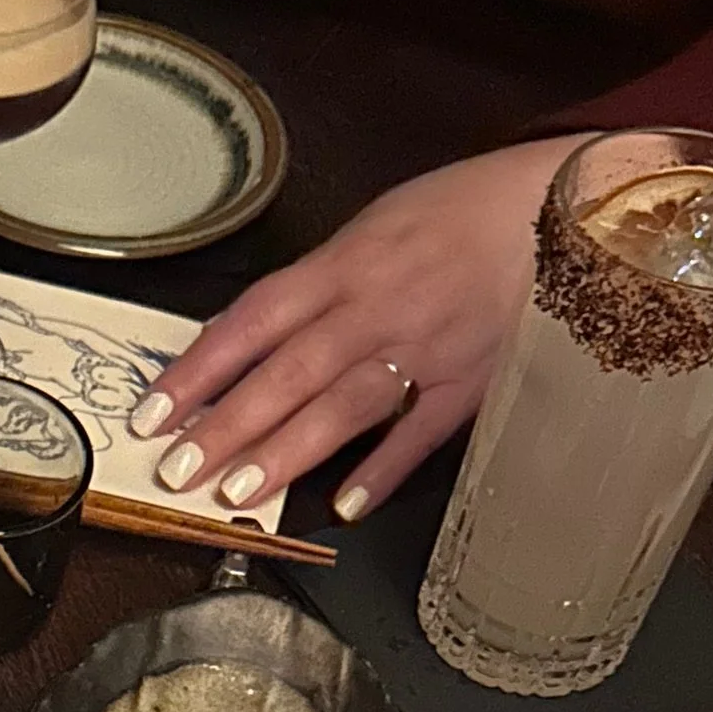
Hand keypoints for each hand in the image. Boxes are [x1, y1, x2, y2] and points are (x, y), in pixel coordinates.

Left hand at [128, 138, 582, 521]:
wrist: (560, 207)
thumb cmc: (460, 213)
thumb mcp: (373, 226)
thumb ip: (315, 286)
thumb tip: (251, 341)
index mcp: (345, 264)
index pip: (253, 320)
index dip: (198, 370)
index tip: (152, 413)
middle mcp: (377, 307)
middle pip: (289, 371)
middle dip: (228, 424)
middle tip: (177, 470)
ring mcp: (425, 348)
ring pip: (344, 404)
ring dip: (288, 451)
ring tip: (239, 494)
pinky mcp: (472, 383)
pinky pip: (420, 432)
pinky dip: (382, 468)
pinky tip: (344, 504)